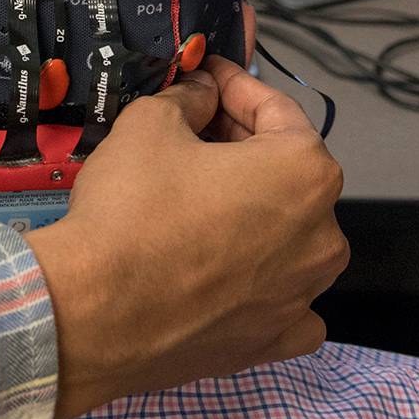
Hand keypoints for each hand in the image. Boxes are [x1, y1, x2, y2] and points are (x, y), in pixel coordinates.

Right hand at [26, 55, 349, 418]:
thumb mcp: (150, 125)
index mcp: (306, 173)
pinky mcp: (276, 343)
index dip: (235, 86)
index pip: (277, 111)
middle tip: (194, 133)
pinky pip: (284, 303)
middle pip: (286, 175)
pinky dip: (262, 285)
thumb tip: (202, 93)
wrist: (94, 315)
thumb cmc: (131, 210)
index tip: (207, 76)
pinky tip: (229, 275)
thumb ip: (190, 97)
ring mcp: (304, 295)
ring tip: (199, 202)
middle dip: (242, 149)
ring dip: (253, 214)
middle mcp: (323, 236)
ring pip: (288, 238)